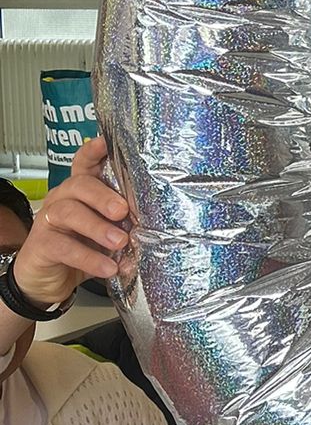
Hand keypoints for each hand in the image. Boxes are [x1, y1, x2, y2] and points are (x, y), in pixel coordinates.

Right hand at [12, 136, 130, 308]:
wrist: (52, 281)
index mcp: (81, 192)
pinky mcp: (41, 244)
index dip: (93, 152)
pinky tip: (107, 266)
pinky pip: (63, 246)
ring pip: (70, 212)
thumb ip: (124, 222)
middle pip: (80, 185)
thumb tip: (155, 221)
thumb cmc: (84, 249)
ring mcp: (49, 220)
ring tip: (119, 241)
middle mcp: (63, 199)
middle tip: (123, 211)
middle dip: (103, 196)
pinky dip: (88, 257)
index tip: (106, 143)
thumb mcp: (107, 231)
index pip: (85, 164)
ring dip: (97, 227)